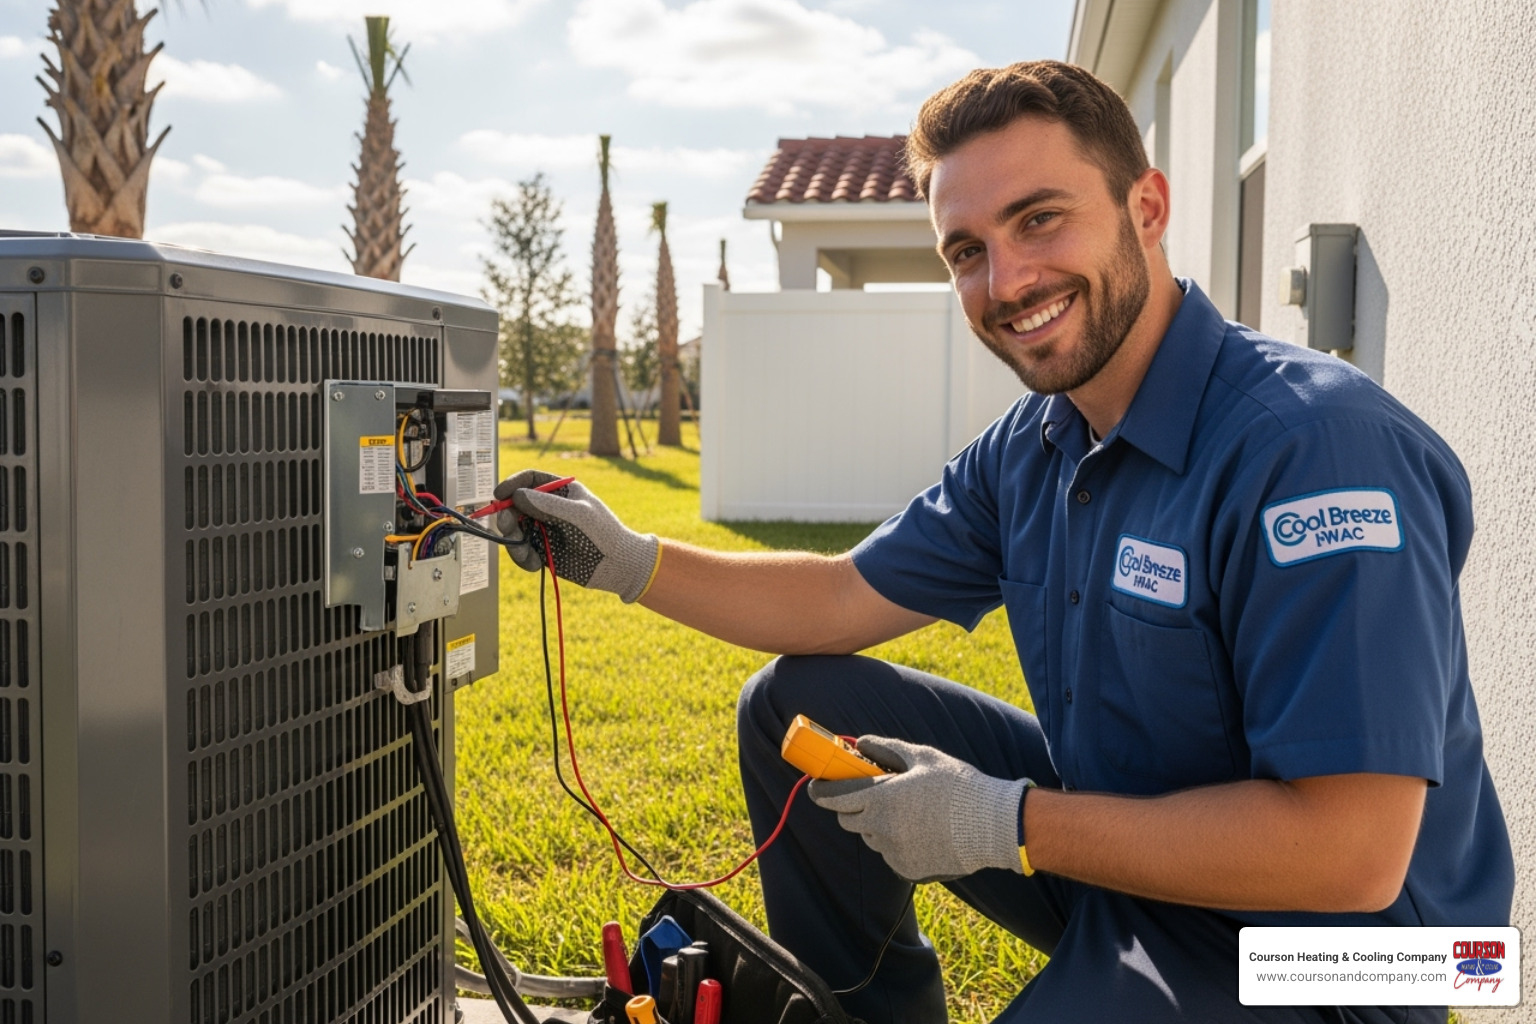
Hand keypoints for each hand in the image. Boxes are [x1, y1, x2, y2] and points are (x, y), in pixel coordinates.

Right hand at [493, 469, 660, 602]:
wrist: (617, 565)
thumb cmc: (603, 533)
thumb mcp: (577, 515)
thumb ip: (547, 504)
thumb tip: (517, 495)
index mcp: (561, 491)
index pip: (530, 480)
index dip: (512, 484)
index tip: (499, 495)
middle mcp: (549, 508)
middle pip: (515, 505)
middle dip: (508, 516)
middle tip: (507, 528)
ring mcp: (544, 529)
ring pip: (514, 530)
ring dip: (514, 542)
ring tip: (527, 556)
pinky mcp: (542, 550)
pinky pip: (521, 550)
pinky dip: (523, 558)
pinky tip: (535, 564)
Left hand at [809, 736, 1030, 883]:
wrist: (992, 825)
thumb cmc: (958, 786)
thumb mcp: (921, 757)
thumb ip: (885, 748)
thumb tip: (859, 743)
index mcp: (881, 799)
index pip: (833, 799)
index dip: (821, 792)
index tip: (816, 787)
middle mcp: (882, 829)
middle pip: (848, 820)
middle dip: (853, 807)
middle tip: (873, 794)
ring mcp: (893, 853)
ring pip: (871, 837)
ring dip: (878, 825)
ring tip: (910, 812)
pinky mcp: (907, 870)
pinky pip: (891, 854)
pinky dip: (898, 843)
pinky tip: (923, 831)